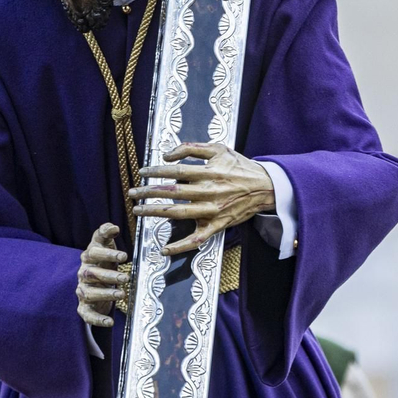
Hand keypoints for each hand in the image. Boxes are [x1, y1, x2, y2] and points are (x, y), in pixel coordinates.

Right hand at [76, 223, 128, 328]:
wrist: (96, 283)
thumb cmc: (104, 262)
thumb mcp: (106, 246)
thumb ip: (106, 234)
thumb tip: (112, 226)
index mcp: (89, 256)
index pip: (94, 251)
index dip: (107, 252)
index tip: (124, 255)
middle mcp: (83, 272)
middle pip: (92, 273)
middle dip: (108, 275)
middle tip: (125, 278)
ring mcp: (82, 290)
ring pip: (90, 292)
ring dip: (106, 294)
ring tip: (122, 294)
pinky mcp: (84, 306)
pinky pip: (88, 314)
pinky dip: (98, 319)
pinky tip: (110, 321)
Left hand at [128, 141, 274, 254]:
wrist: (265, 187)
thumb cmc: (239, 166)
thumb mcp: (218, 149)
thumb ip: (191, 148)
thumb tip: (167, 155)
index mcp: (209, 172)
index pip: (175, 171)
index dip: (156, 172)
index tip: (142, 172)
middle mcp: (209, 192)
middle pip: (172, 193)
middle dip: (148, 193)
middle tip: (132, 193)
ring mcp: (212, 211)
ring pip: (179, 214)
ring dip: (155, 213)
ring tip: (138, 211)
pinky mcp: (217, 226)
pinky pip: (196, 240)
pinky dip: (180, 247)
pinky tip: (164, 249)